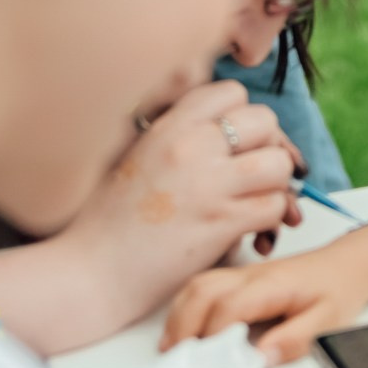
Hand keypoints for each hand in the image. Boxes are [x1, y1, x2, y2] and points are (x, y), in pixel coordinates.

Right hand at [61, 81, 301, 325]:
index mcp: (168, 127)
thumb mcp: (133, 156)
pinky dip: (272, 220)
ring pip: (279, 164)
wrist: (89, 274)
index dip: (244, 116)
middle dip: (269, 147)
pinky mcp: (221, 223)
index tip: (240, 142)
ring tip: (259, 203)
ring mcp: (208, 184)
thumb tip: (223, 136)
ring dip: (276, 186)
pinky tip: (255, 233)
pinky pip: (274, 207)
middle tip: (257, 174)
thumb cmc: (106, 223)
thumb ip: (176, 138)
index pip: (231, 92)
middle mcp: (190, 147)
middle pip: (265, 121)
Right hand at [163, 244, 367, 365]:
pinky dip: (186, 305)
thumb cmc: (338, 289)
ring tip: (172, 347)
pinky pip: (203, 284)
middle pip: (203, 291)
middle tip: (176, 358)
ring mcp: (243, 273)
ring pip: (198, 285)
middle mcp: (251, 274)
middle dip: (183, 325)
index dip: (213, 336)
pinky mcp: (240, 277)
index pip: (229, 307)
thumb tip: (260, 358)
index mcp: (272, 284)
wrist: (347, 264)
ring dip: (180, 314)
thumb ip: (294, 340)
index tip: (208, 362)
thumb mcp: (327, 321)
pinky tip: (184, 327)